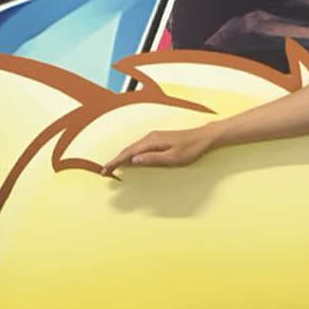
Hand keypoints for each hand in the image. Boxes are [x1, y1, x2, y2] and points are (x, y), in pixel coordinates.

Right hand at [100, 124, 218, 174]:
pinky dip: (130, 154)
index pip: (128, 153)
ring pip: (132, 148)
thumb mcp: (172, 158)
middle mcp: (150, 137)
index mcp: (151, 142)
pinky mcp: (157, 140)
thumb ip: (152, 159)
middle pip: (127, 150)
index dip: (116, 162)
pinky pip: (139, 147)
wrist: (203, 137)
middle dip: (115, 160)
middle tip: (105, 172)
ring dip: (121, 157)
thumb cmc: (190, 149)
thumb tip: (134, 160)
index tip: (105, 170)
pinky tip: (129, 159)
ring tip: (113, 167)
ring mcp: (153, 137)